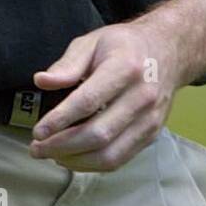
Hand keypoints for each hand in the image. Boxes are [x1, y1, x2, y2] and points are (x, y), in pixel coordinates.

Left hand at [28, 21, 181, 171]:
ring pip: (110, 154)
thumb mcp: (92, 42)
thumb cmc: (124, 45)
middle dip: (62, 146)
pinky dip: (92, 164)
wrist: (168, 51)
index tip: (37, 131)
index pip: (89, 101)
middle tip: (36, 148)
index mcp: (125, 67)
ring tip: (51, 154)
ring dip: (75, 161)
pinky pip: (120, 159)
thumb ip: (67, 64)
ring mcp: (150, 119)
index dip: (60, 119)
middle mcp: (142, 96)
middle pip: (98, 133)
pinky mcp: (152, 134)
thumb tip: (41, 81)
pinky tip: (73, 157)